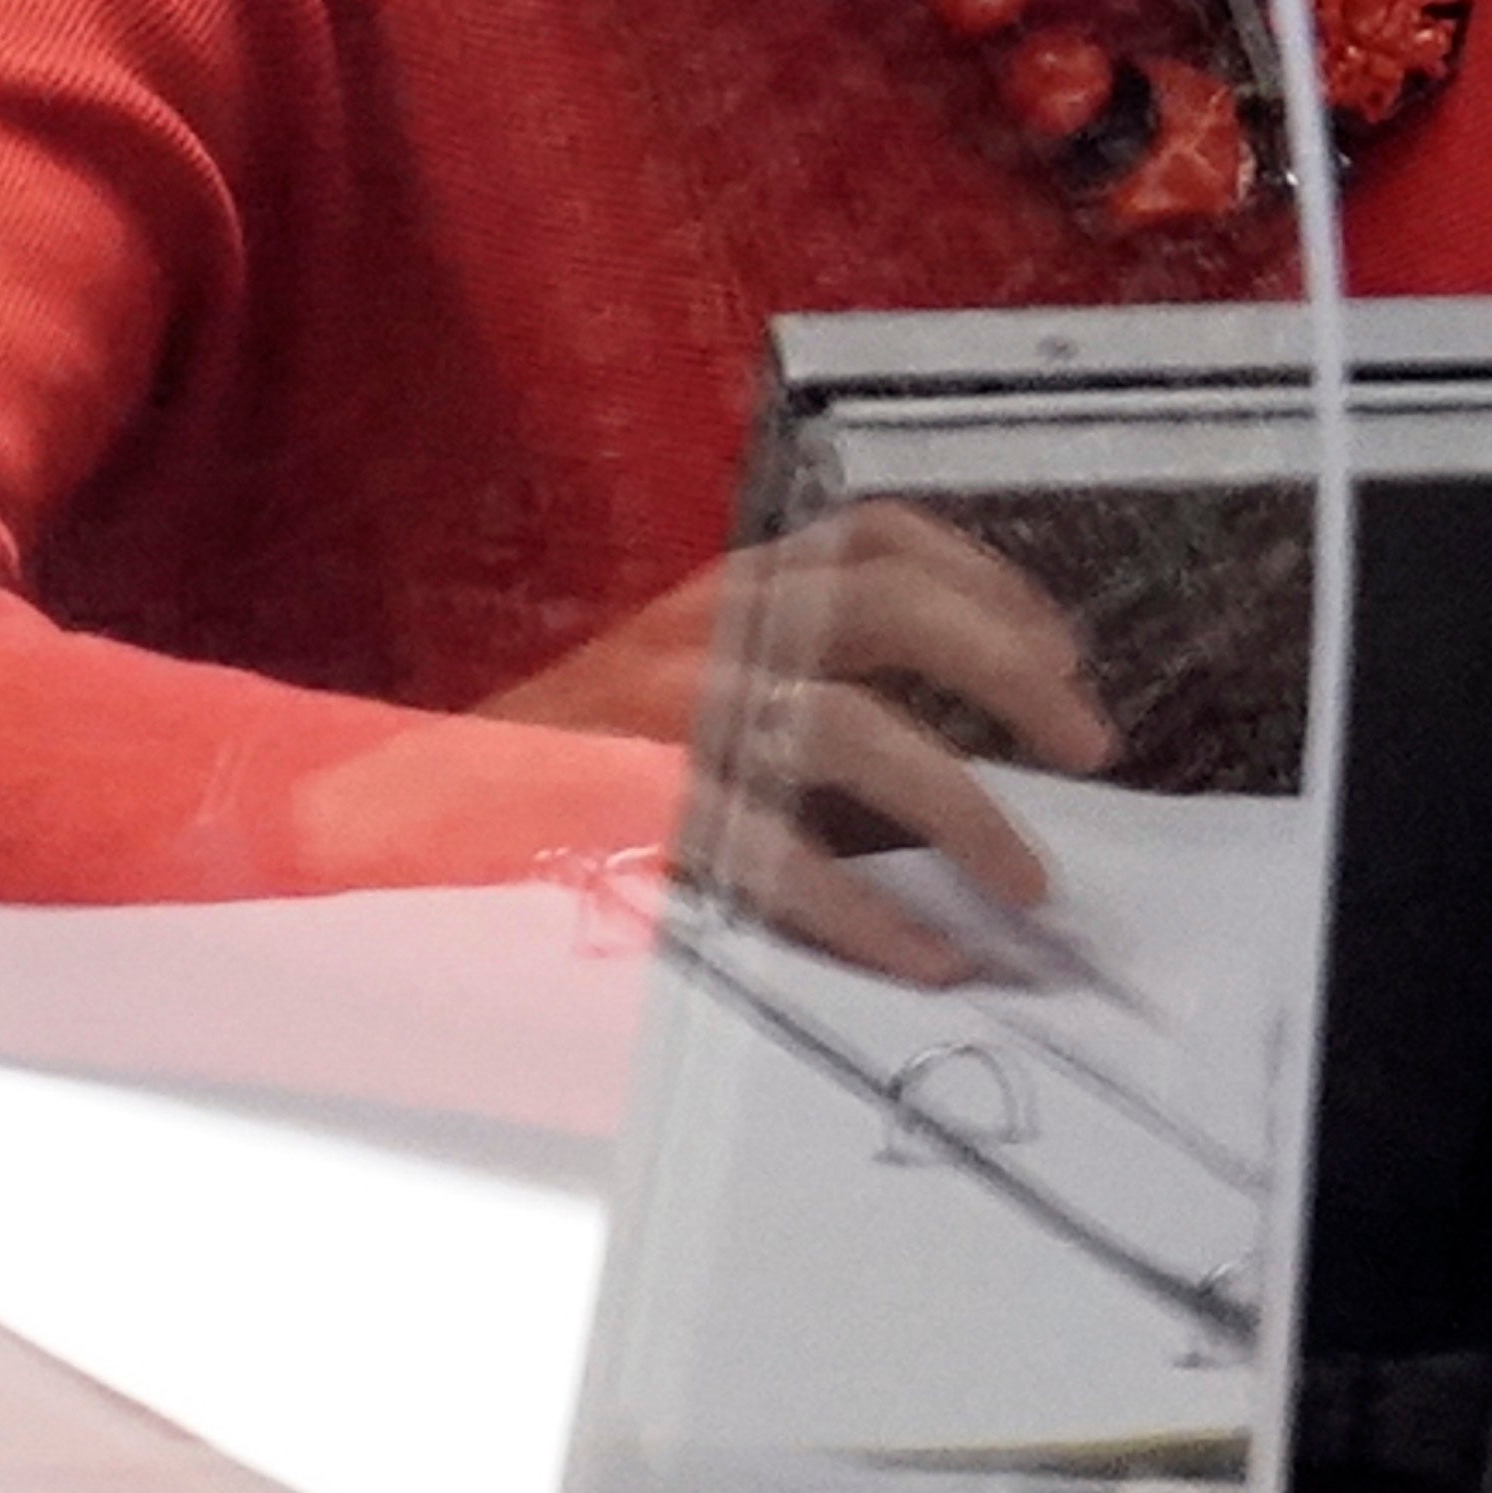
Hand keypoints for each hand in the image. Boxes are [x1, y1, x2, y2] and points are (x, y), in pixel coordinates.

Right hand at [483, 502, 1125, 986]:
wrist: (399, 818)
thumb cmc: (575, 769)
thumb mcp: (693, 688)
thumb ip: (808, 690)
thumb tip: (974, 773)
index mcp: (725, 589)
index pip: (880, 535)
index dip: (990, 581)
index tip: (1064, 652)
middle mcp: (702, 628)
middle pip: (891, 608)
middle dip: (1012, 672)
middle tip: (1091, 745)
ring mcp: (666, 713)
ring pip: (851, 728)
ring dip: (964, 809)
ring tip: (1026, 880)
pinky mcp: (636, 810)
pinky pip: (776, 859)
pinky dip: (868, 915)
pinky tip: (925, 957)